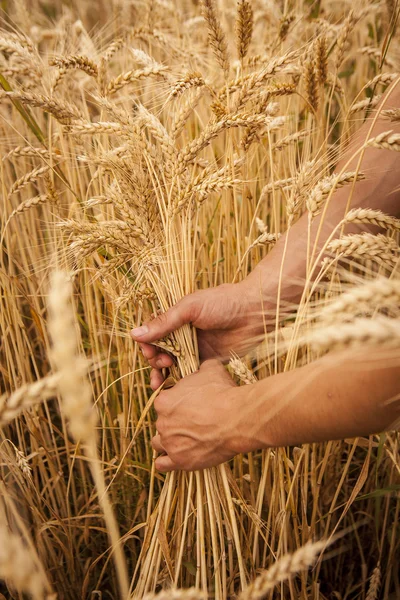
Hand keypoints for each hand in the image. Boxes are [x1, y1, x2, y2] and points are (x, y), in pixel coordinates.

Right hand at [131, 281, 263, 389]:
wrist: (255, 311)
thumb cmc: (223, 302)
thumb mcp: (190, 308)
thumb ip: (164, 323)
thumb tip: (134, 334)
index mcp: (177, 317)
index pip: (153, 333)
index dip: (147, 344)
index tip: (149, 351)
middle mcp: (183, 334)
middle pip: (160, 351)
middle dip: (155, 360)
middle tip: (163, 363)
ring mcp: (195, 348)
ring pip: (172, 365)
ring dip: (163, 374)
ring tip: (162, 381)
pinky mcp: (208, 362)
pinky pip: (189, 375)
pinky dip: (180, 382)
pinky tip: (174, 389)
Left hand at [151, 359, 241, 470]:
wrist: (237, 418)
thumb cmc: (223, 392)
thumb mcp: (211, 370)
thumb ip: (201, 367)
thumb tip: (203, 364)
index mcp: (164, 401)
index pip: (163, 403)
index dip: (176, 404)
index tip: (189, 405)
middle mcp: (162, 422)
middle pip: (162, 423)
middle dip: (174, 422)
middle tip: (193, 422)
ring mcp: (170, 443)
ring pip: (159, 444)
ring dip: (169, 442)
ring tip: (185, 440)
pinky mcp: (179, 461)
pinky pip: (162, 465)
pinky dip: (167, 461)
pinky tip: (179, 456)